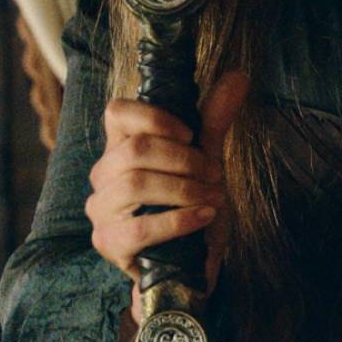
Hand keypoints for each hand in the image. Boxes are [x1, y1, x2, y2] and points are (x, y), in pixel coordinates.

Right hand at [85, 71, 249, 322]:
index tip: (189, 134)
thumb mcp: (206, 161)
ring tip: (212, 197)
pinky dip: (179, 219)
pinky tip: (204, 217)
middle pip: (134, 149)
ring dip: (184, 189)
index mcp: (120, 148)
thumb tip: (239, 76)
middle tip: (214, 172)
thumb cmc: (192, 207)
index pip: (116, 112)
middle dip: (184, 159)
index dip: (155, 118)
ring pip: (135, 184)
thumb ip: (214, 120)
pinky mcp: (109, 243)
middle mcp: (103, 176)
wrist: (191, 265)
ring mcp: (102, 210)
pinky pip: (141, 228)